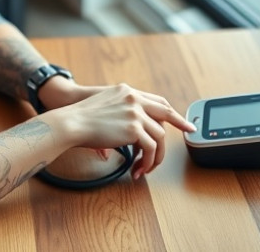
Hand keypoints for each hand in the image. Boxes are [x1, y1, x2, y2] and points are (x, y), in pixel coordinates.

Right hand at [51, 83, 194, 179]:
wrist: (70, 121)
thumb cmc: (79, 118)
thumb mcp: (102, 107)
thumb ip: (118, 116)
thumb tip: (121, 141)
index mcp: (127, 92)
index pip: (156, 101)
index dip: (170, 111)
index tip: (181, 119)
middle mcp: (134, 99)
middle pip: (165, 113)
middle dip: (180, 123)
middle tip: (189, 132)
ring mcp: (135, 112)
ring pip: (159, 136)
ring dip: (155, 155)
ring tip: (145, 168)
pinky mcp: (134, 128)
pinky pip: (151, 148)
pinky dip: (147, 161)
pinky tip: (138, 168)